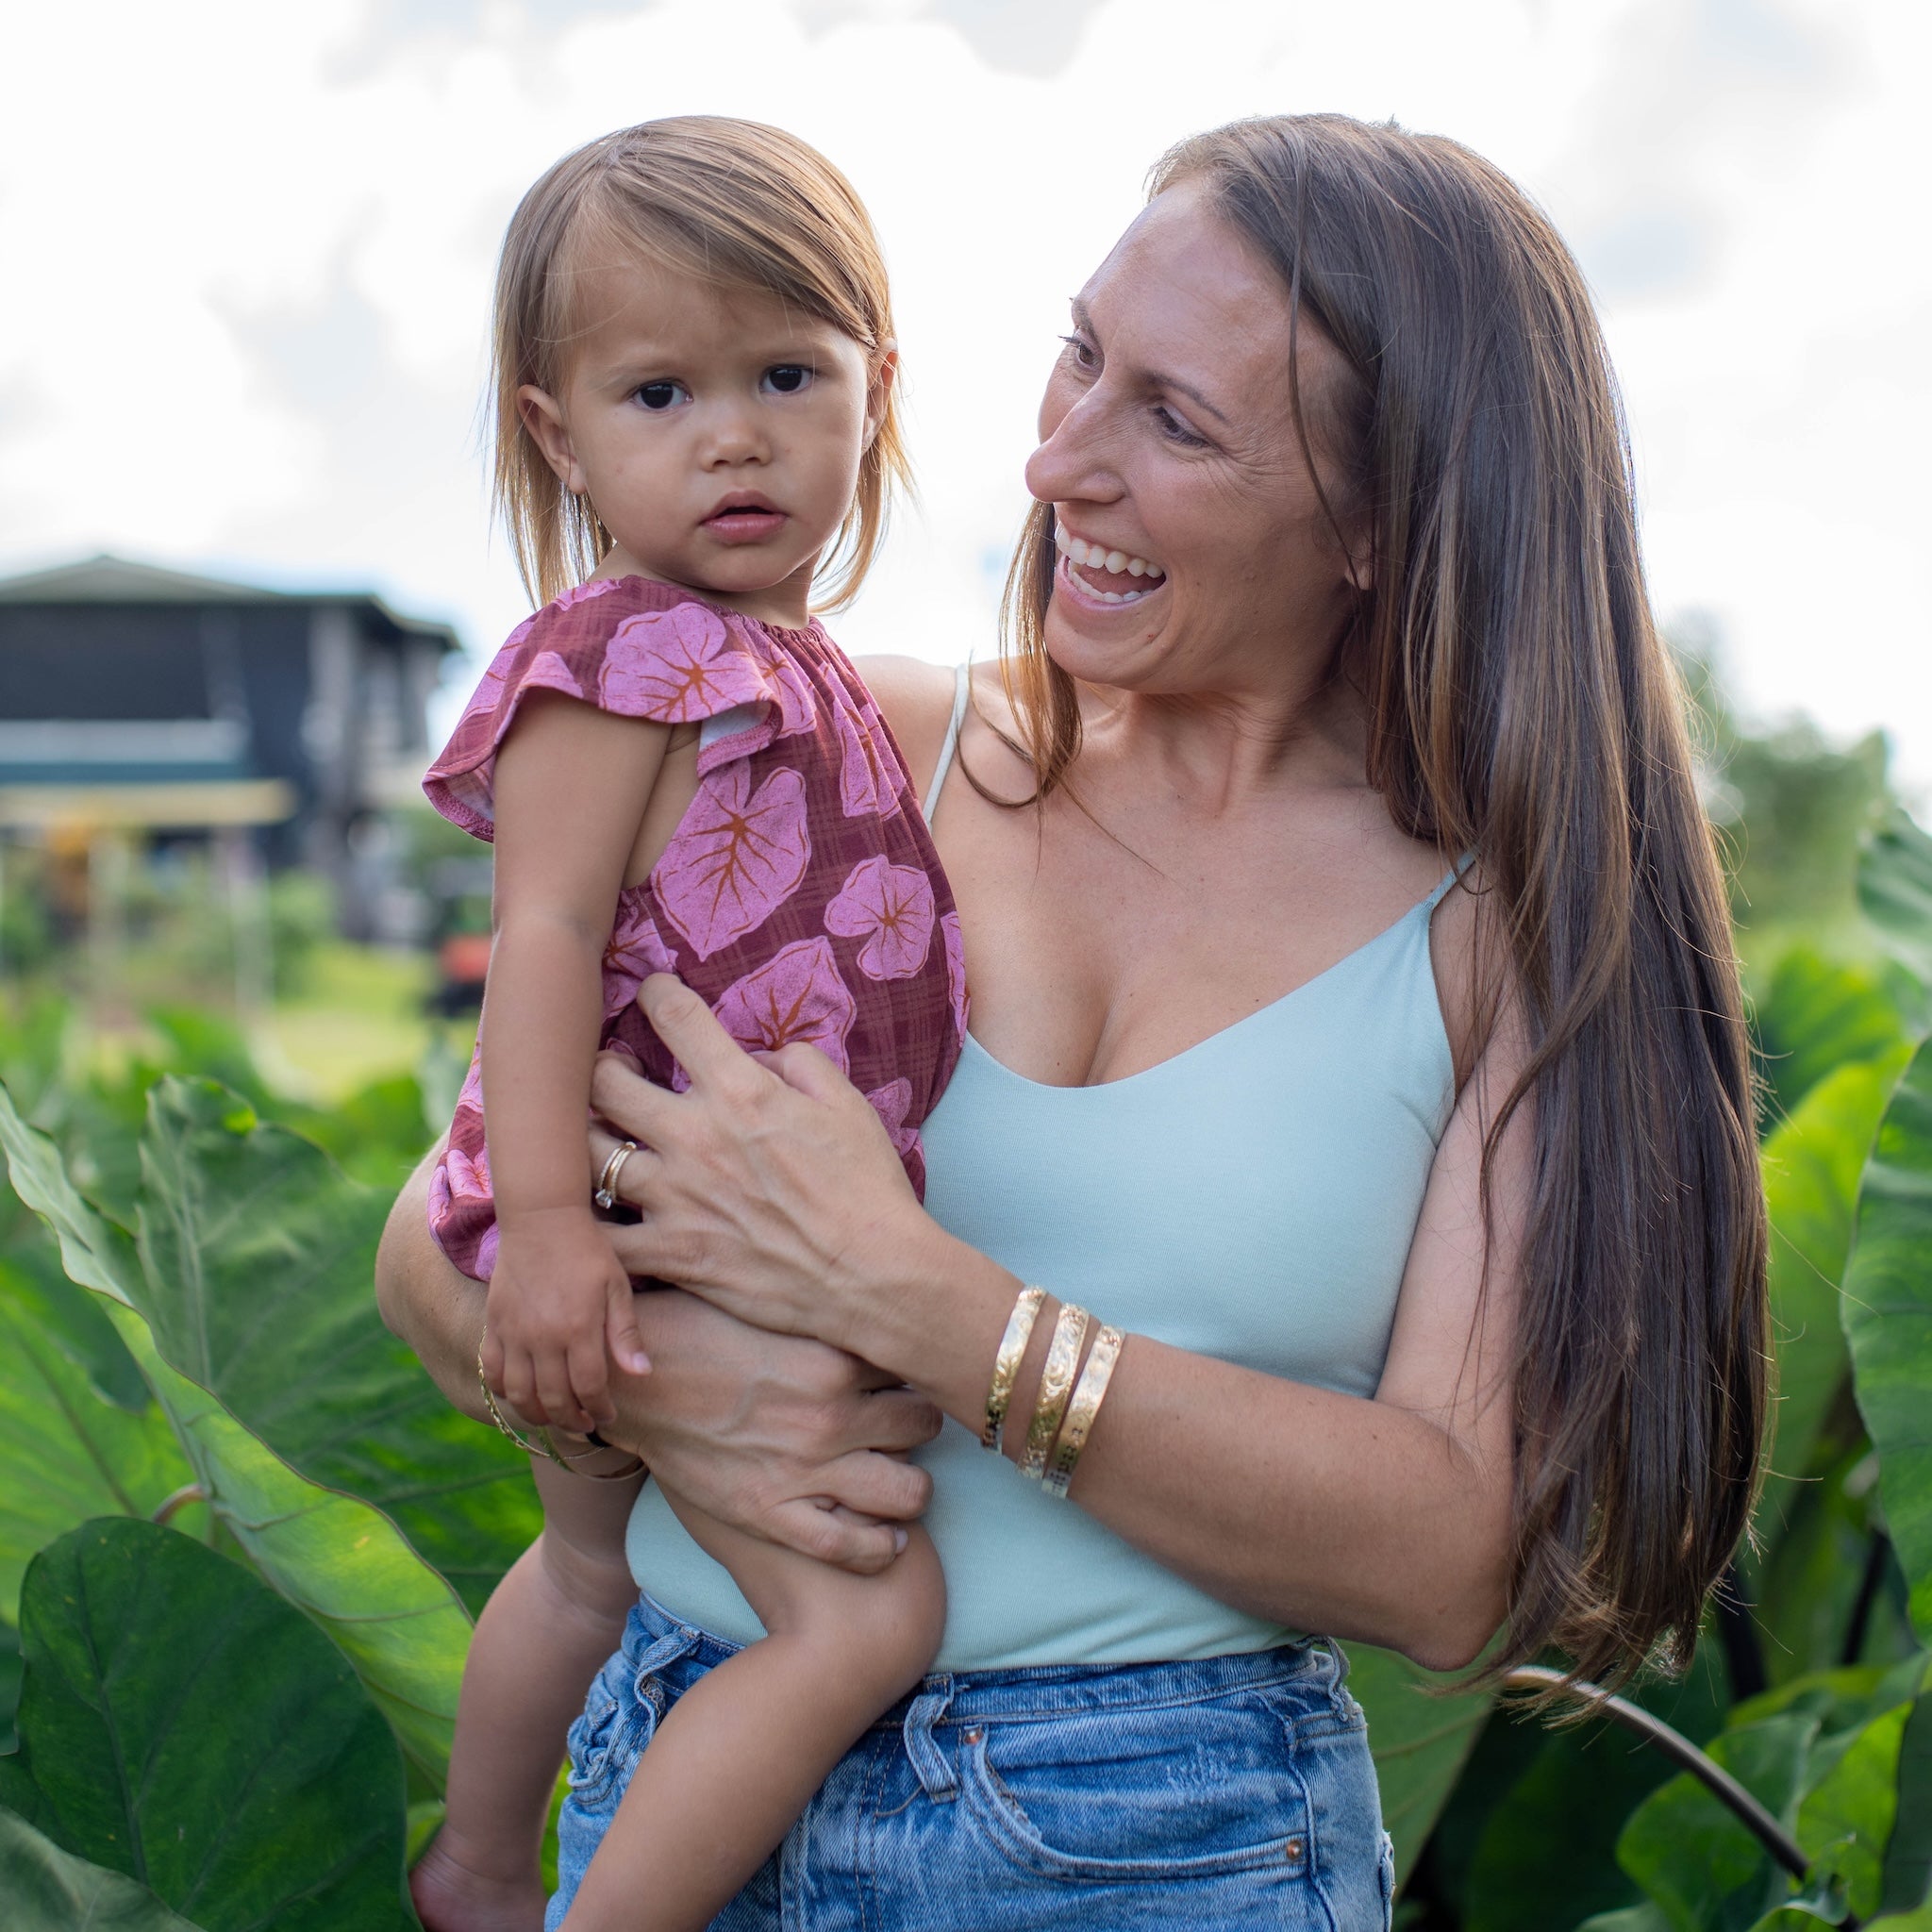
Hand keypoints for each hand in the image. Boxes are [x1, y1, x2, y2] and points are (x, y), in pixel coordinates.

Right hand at [481, 1206, 650, 1431]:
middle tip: (584, 1424)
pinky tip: (520, 1394)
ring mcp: (514, 1332)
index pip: (589, 1387)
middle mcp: (543, 1337)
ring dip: (537, 1414)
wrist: (541, 1220)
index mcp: (578, 1328)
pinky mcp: (493, 1324)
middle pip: (554, 1399)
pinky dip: (503, 1391)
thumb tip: (641, 1374)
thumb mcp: (616, 1287)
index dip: (600, 1409)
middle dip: (571, 1420)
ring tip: (554, 1417)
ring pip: (519, 1393)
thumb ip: (625, 1333)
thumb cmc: (588, 1251)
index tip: (608, 1417)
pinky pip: (491, 1371)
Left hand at [586, 975, 935, 1348]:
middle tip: (610, 1070)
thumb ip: (800, 1064)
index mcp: (741, 1092)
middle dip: (599, 1067)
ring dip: (585, 1140)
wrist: (873, 1276)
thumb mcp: (849, 1105)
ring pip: (588, 1155)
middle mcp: (696, 1137)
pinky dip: (588, 1230)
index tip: (654, 992)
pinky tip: (588, 1220)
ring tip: (596, 1138)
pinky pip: (604, 1241)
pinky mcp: (672, 1254)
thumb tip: (763, 1057)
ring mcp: (676, 1198)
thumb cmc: (868, 1189)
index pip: (677, 1019)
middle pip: (605, 1083)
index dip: (657, 994)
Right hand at [608, 1289, 939, 1573]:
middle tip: (907, 1426)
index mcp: (832, 1357)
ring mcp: (804, 1469)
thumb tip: (866, 1289)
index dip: (916, 1366)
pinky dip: (878, 1548)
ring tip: (903, 1483)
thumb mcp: (767, 1303)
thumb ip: (821, 1309)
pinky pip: (849, 1546)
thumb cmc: (693, 1328)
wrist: (630, 1382)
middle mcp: (830, 1415)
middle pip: (922, 1425)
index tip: (912, 1369)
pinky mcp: (771, 1513)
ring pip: (905, 1491)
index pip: (913, 1364)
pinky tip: (888, 1541)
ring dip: (911, 1488)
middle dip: (920, 1424)